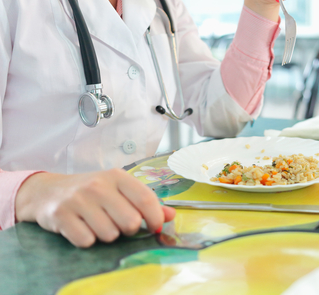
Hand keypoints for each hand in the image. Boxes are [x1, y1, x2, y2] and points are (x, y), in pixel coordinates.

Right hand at [15, 169, 175, 247]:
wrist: (47, 191)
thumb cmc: (91, 191)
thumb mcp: (118, 189)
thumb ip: (145, 202)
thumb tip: (170, 216)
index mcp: (117, 176)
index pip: (145, 199)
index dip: (155, 218)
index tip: (155, 227)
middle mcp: (98, 186)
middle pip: (130, 222)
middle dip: (129, 229)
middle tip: (120, 223)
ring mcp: (78, 200)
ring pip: (109, 235)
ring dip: (107, 235)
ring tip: (98, 223)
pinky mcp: (61, 215)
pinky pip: (87, 241)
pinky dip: (87, 239)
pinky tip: (82, 227)